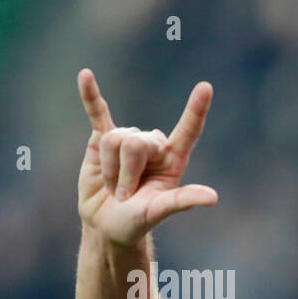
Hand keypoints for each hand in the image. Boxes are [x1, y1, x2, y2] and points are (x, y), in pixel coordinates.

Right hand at [76, 68, 217, 246]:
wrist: (107, 223)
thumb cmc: (138, 220)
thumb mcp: (160, 211)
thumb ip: (182, 200)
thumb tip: (213, 197)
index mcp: (174, 159)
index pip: (188, 130)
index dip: (196, 109)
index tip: (206, 87)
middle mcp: (154, 145)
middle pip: (135, 143)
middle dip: (126, 172)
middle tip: (126, 195)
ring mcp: (128, 139)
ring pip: (113, 140)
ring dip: (110, 170)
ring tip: (114, 187)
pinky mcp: (102, 138)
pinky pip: (97, 113)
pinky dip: (90, 95)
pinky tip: (85, 75)